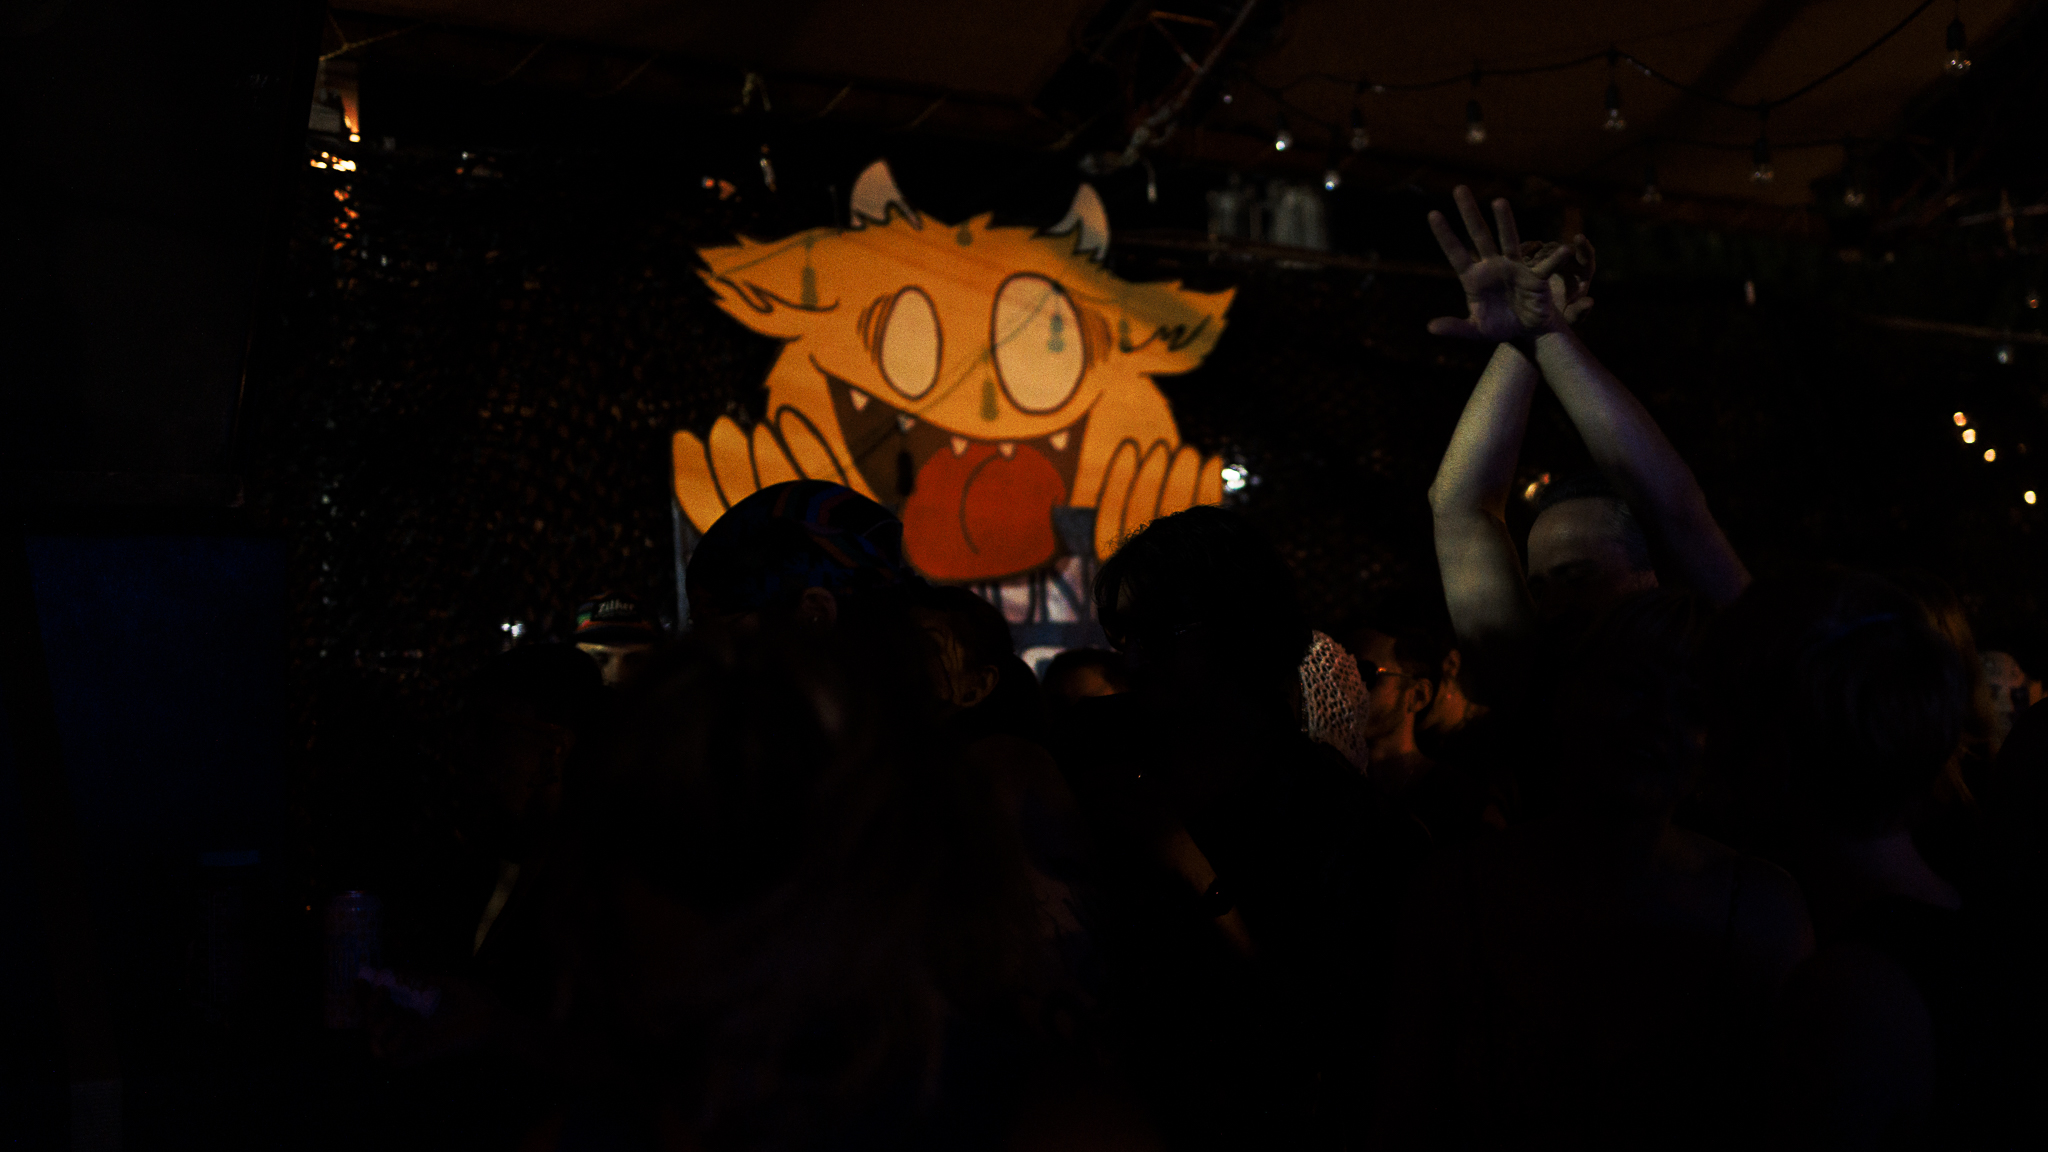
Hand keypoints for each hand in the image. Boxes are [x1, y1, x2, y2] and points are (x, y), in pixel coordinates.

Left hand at [1425, 187, 1583, 341]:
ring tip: (1498, 201)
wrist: (1527, 333)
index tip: (1432, 214)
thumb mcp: (1475, 331)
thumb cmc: (1499, 327)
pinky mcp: (1535, 276)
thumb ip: (1455, 328)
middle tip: (1458, 188)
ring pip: (1508, 239)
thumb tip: (1430, 327)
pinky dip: (1554, 258)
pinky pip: (1545, 266)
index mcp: (1474, 278)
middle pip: (1479, 236)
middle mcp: (1492, 266)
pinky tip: (1564, 249)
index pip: (1455, 253)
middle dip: (1469, 213)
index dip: (1445, 235)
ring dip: (1504, 221)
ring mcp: (1513, 267)